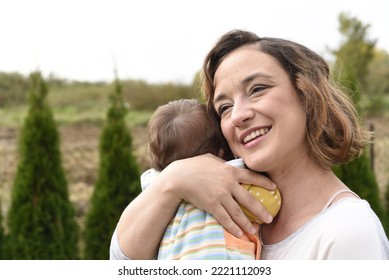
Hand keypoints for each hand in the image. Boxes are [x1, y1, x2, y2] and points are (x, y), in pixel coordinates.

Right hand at [160, 153, 275, 236]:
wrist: (178, 177)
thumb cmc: (193, 166)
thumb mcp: (211, 159)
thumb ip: (223, 163)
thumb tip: (231, 162)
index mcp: (230, 170)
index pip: (252, 177)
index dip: (264, 183)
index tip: (274, 188)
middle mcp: (228, 184)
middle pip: (249, 199)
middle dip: (261, 210)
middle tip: (269, 218)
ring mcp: (220, 196)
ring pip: (238, 212)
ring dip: (248, 223)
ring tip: (255, 229)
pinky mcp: (212, 206)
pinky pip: (225, 219)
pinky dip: (233, 227)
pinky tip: (239, 233)